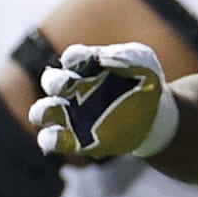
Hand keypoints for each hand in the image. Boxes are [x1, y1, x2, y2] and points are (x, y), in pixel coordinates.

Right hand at [28, 42, 177, 158]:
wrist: (155, 114)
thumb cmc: (144, 80)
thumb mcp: (142, 61)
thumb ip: (124, 56)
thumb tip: (102, 58)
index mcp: (87, 65)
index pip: (73, 57)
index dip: (74, 58)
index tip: (82, 61)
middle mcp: (73, 87)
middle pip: (51, 81)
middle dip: (54, 81)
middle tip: (66, 84)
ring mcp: (72, 114)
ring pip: (42, 111)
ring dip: (42, 111)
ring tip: (54, 111)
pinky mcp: (75, 139)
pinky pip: (52, 140)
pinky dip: (49, 139)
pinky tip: (58, 137)